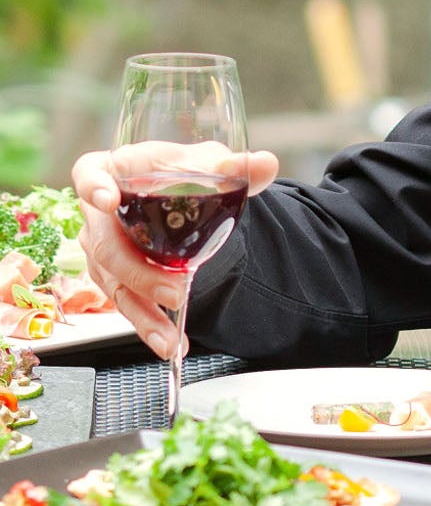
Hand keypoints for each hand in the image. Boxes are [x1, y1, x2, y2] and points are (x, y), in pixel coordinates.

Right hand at [72, 147, 279, 358]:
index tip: (107, 199)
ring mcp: (104, 248)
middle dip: (139, 272)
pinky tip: (169, 341)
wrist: (185, 197)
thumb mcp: (208, 164)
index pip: (90, 173)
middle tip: (175, 290)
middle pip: (105, 244)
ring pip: (114, 282)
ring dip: (143, 311)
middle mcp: (99, 213)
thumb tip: (264, 164)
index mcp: (113, 171)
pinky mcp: (115, 276)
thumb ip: (234, 167)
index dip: (94, 186)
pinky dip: (148, 323)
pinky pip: (127, 302)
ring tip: (170, 335)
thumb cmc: (184, 172)